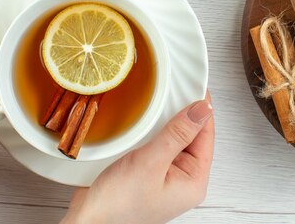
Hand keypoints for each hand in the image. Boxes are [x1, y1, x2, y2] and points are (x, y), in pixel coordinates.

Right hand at [62, 96, 213, 223]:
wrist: (87, 222)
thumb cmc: (117, 204)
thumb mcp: (151, 162)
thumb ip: (177, 134)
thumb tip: (201, 110)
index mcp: (194, 181)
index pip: (206, 135)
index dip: (201, 108)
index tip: (196, 84)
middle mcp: (183, 179)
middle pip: (191, 134)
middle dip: (183, 112)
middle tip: (175, 86)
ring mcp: (165, 176)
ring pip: (173, 137)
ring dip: (166, 120)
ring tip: (159, 99)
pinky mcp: (148, 172)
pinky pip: (158, 144)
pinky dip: (153, 130)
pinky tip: (145, 119)